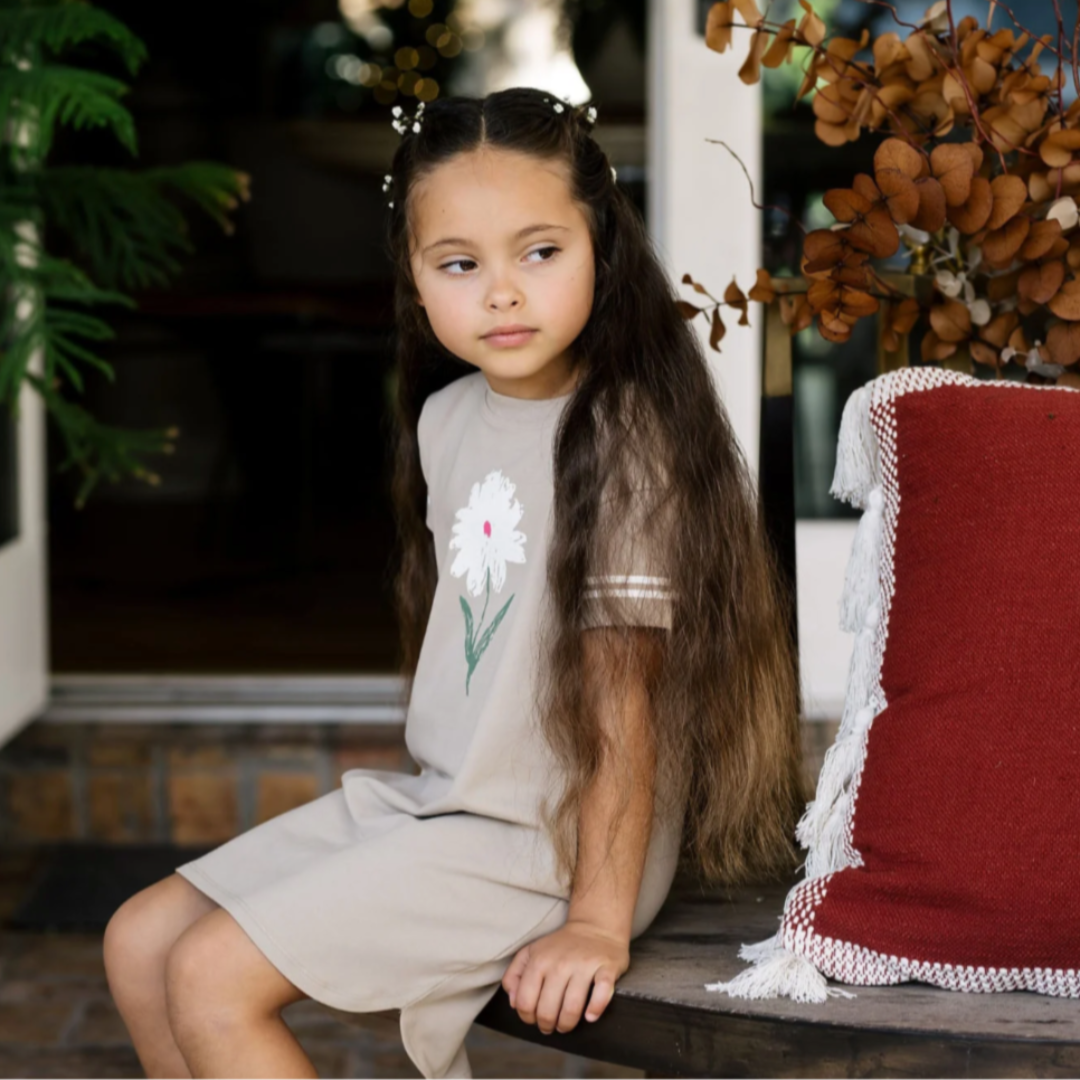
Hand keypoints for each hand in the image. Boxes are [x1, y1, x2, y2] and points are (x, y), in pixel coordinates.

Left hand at [500, 919, 629, 1034]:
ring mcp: (584, 966)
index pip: (525, 1002)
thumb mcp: (531, 952)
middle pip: (547, 1010)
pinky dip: (595, 1010)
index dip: (527, 1017)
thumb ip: (514, 975)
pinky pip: (601, 995)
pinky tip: (590, 1016)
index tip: (534, 1018)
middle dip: (547, 1025)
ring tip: (565, 1025)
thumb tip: (513, 1003)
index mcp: (539, 960)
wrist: (595, 926)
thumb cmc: (560, 945)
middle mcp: (560, 963)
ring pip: (571, 1009)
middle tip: (550, 1026)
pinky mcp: (607, 968)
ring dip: (567, 1024)